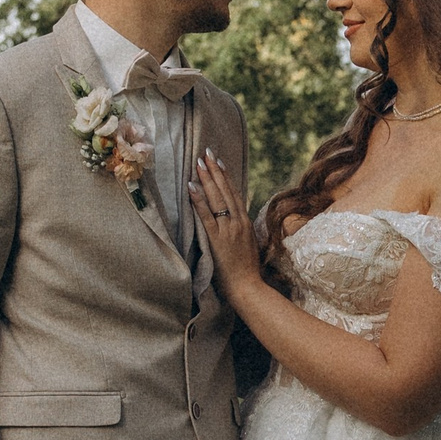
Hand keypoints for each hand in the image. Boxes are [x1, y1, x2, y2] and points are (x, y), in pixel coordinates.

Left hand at [189, 151, 262, 299]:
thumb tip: (236, 220)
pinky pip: (206, 214)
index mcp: (246, 223)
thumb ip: (242, 230)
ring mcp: (228, 229)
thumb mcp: (249, 245)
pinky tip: (191, 187)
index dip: (226, 177)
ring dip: (207, 179)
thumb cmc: (247, 270)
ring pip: (217, 198)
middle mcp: (238, 222)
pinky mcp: (217, 238)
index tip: (219, 162)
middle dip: (215, 170)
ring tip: (198, 163)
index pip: (235, 194)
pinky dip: (198, 199)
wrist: (248, 286)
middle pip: (226, 190)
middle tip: (206, 153)